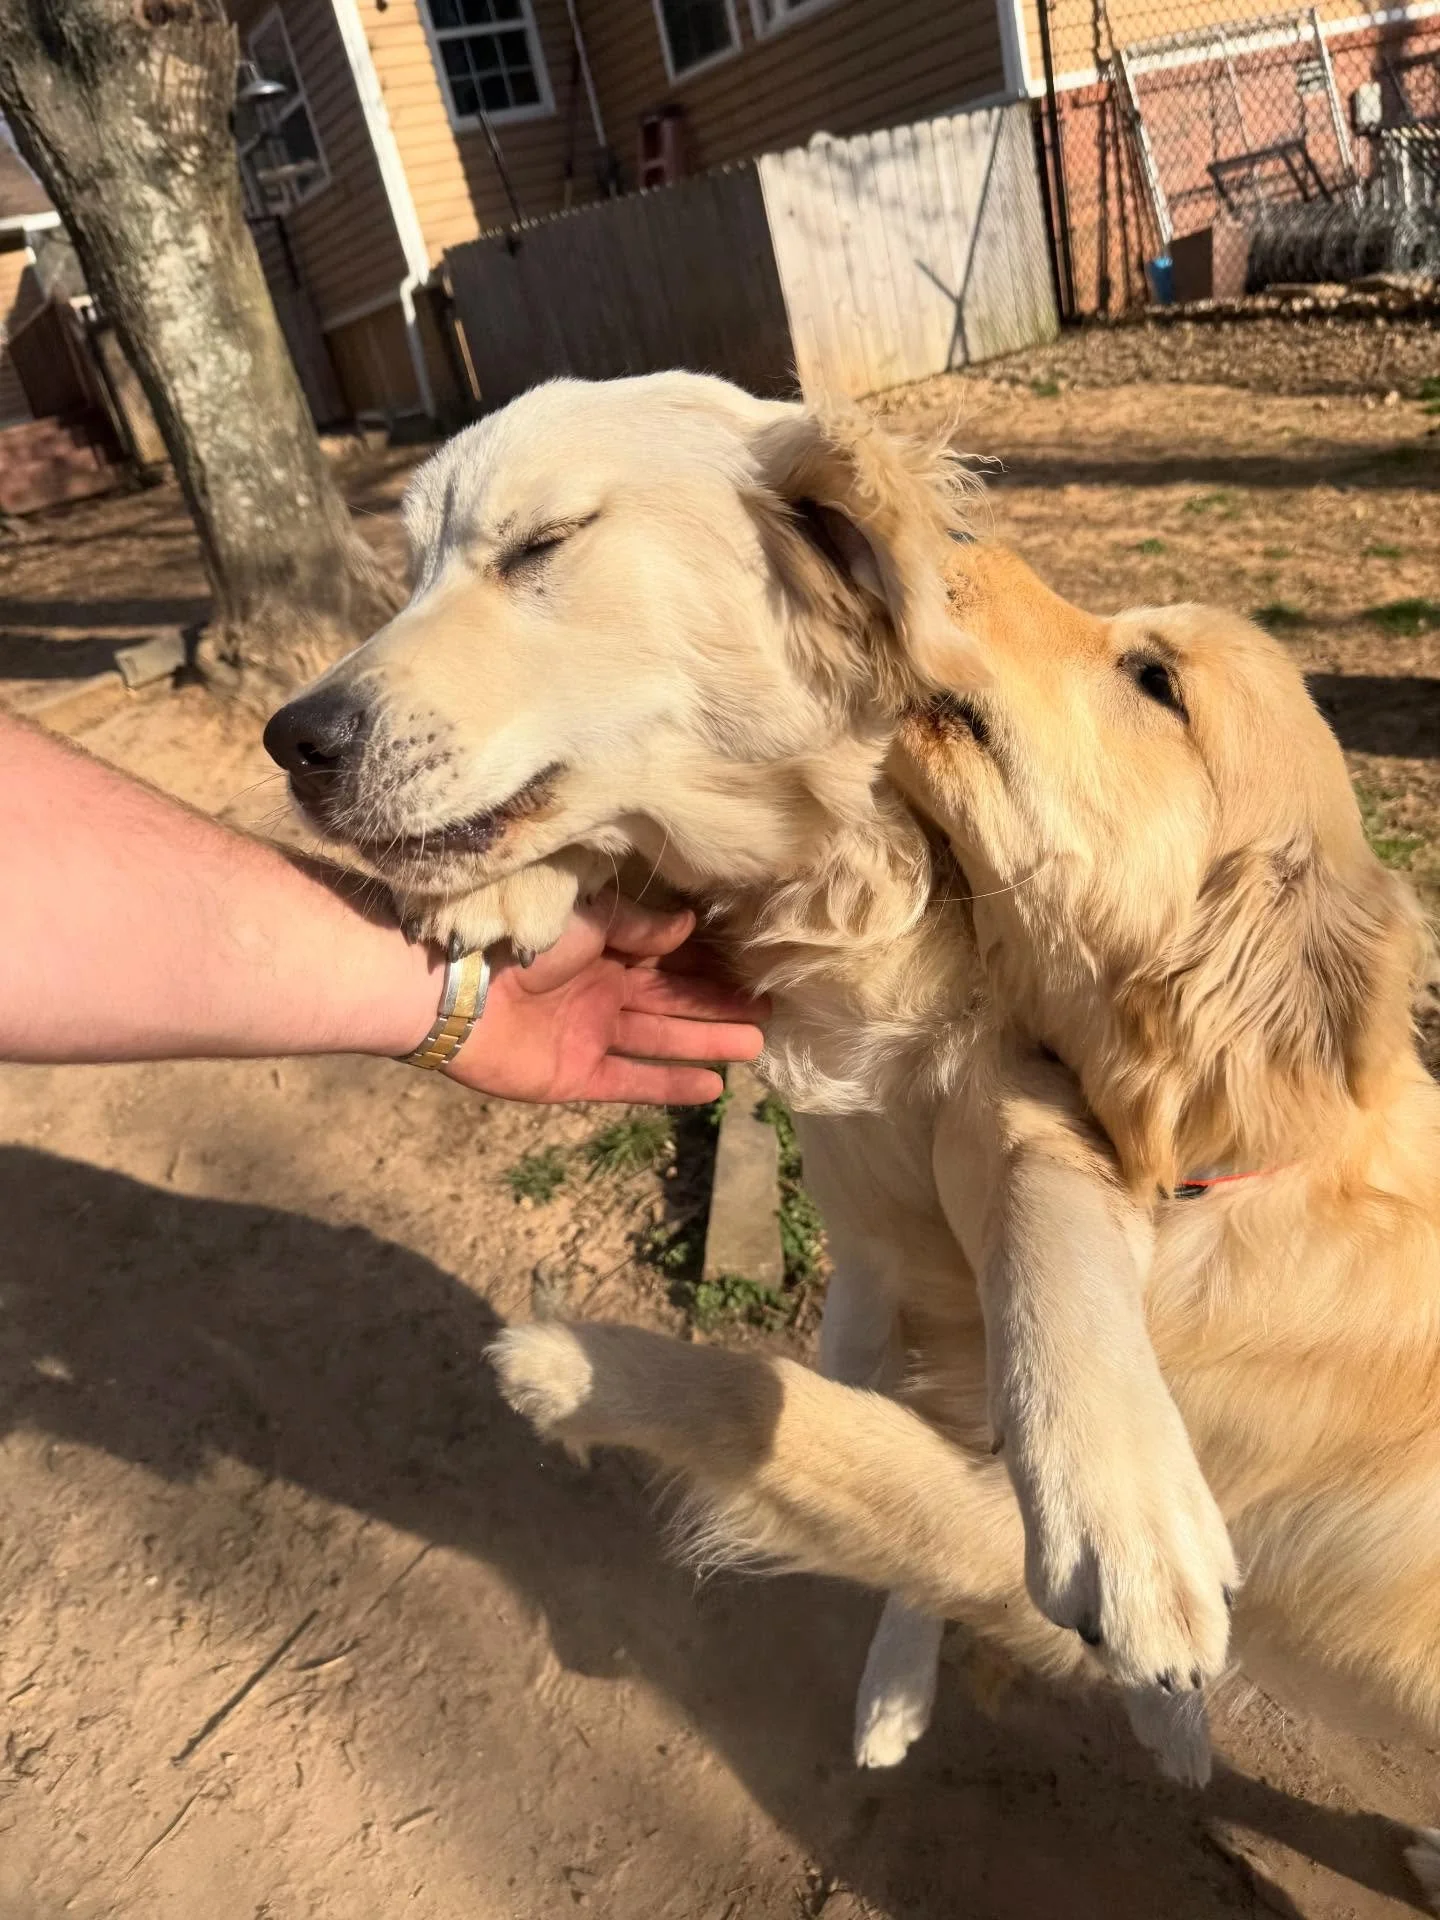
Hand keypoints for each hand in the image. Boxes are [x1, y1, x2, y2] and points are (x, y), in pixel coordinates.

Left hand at [445, 891, 765, 1103]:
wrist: (454, 990)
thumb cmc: (520, 943)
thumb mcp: (589, 924)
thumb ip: (638, 928)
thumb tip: (689, 925)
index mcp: (604, 953)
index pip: (669, 961)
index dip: (709, 967)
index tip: (753, 971)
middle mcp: (603, 994)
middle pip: (672, 1002)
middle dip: (719, 1006)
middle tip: (770, 1012)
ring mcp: (590, 1037)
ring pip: (661, 1039)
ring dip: (706, 1042)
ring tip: (755, 1046)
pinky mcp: (575, 1076)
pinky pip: (631, 1081)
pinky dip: (668, 1084)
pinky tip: (711, 1086)